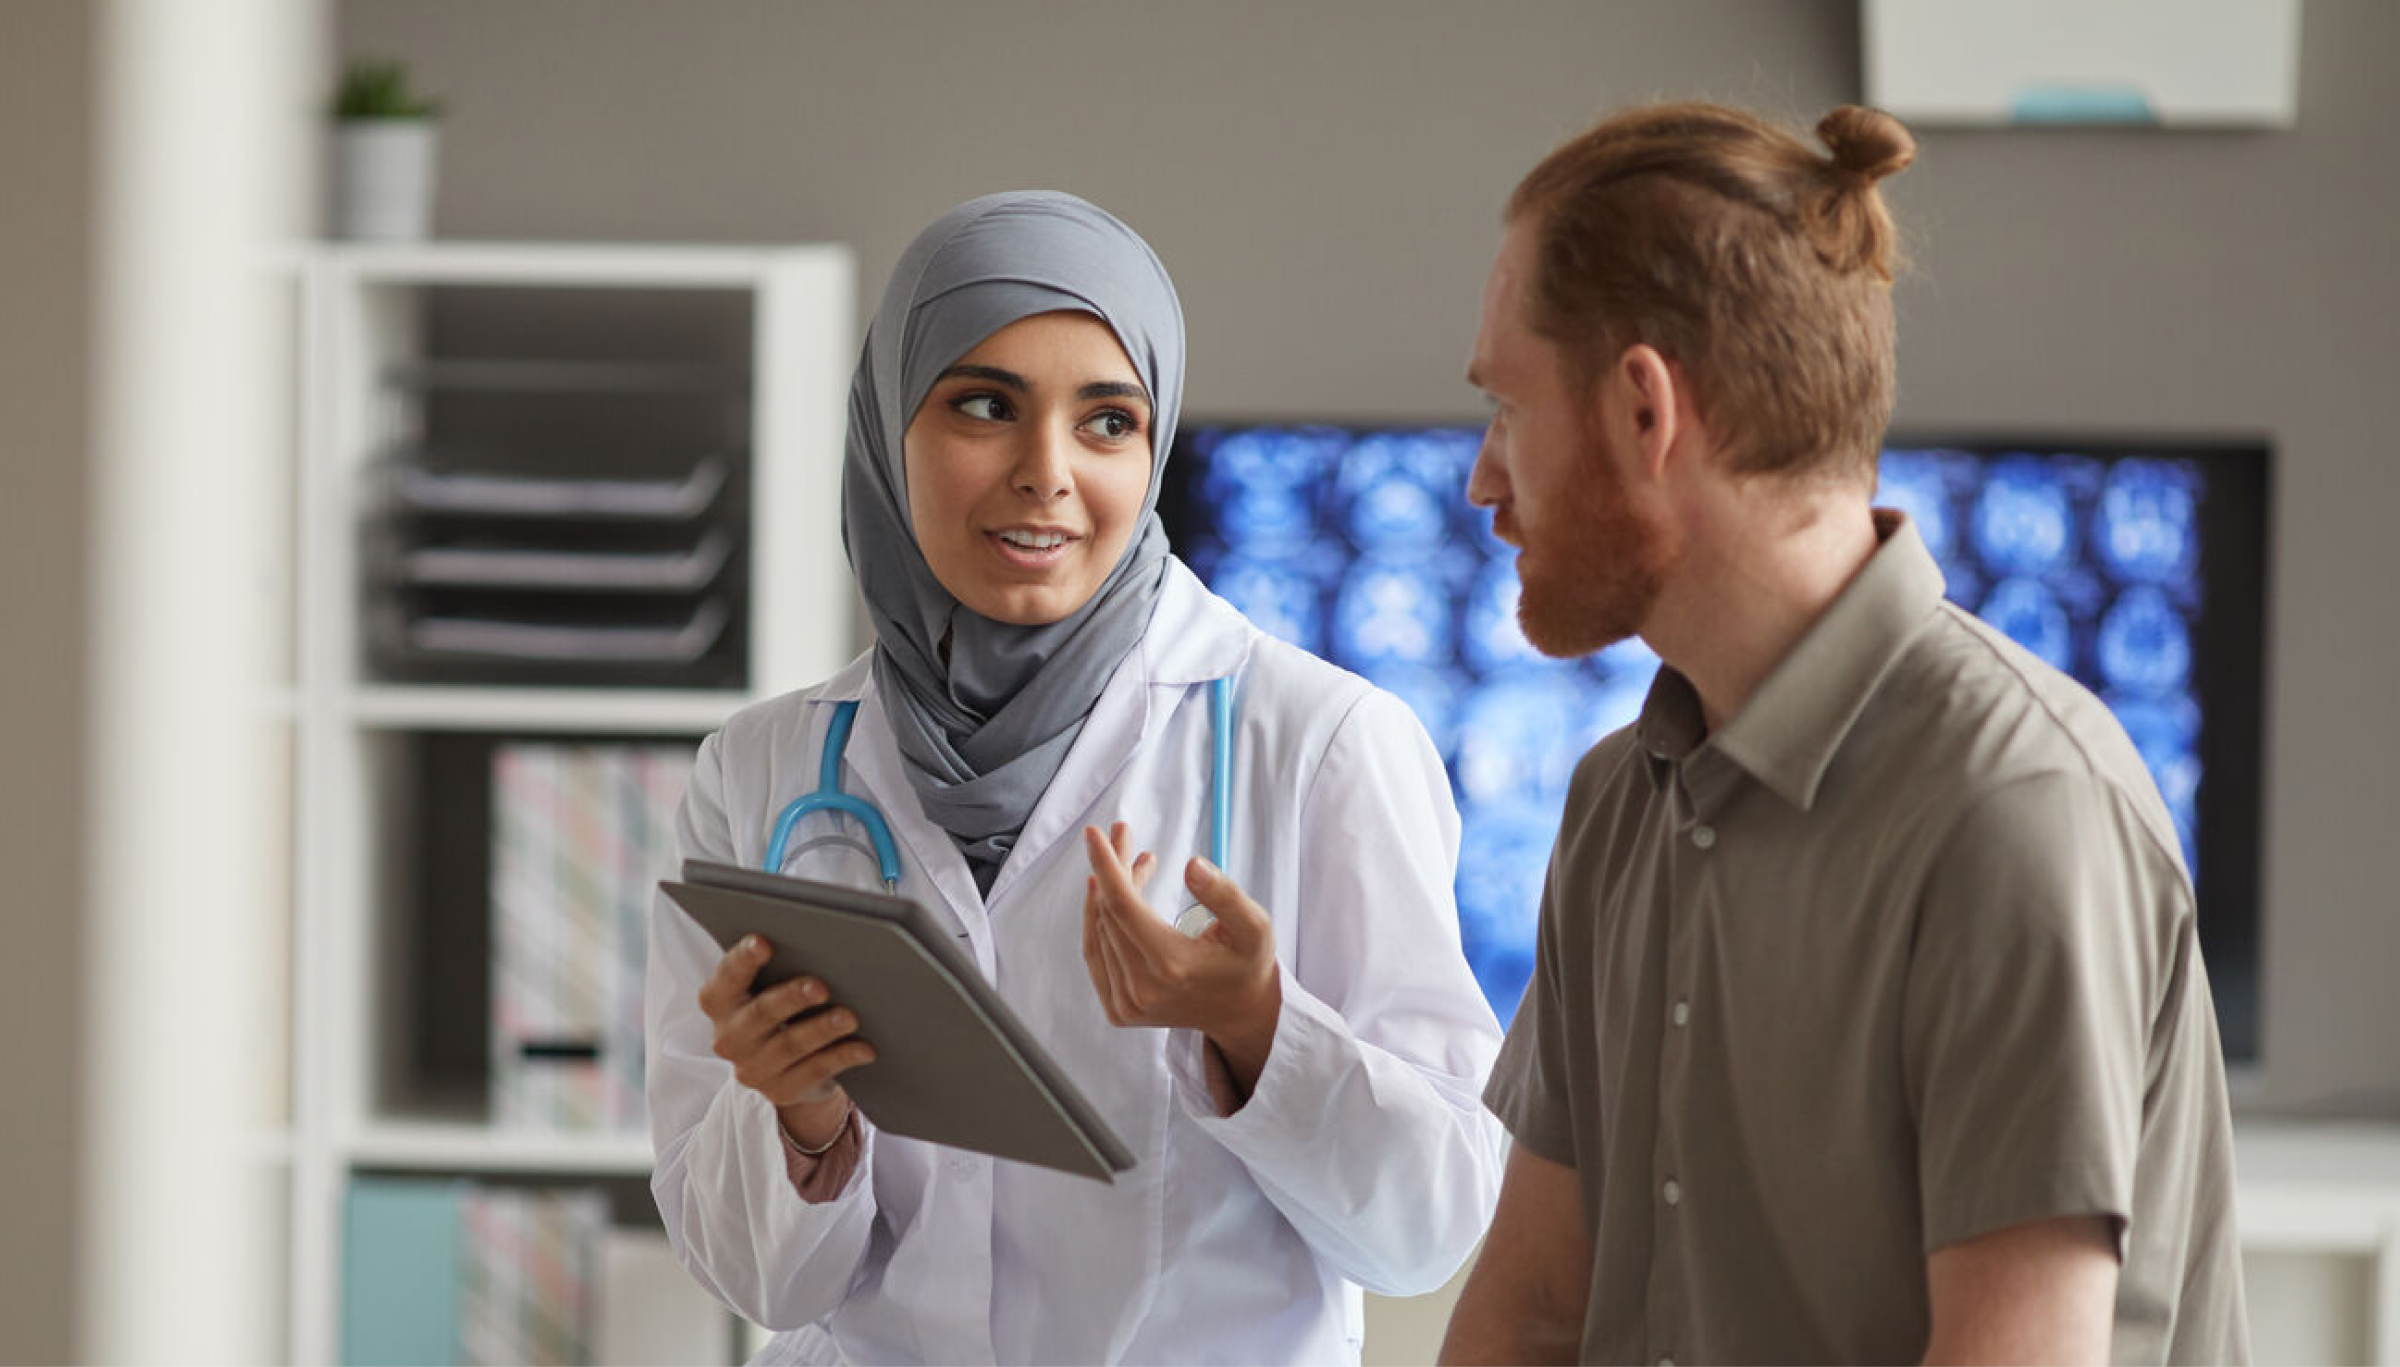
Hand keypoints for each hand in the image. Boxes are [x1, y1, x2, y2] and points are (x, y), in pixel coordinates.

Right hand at [696, 935, 875, 1147]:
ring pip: (791, 1045)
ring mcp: (752, 1069)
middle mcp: (729, 1037)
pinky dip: (841, 1057)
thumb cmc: (781, 1005)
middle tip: (820, 986)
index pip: (727, 977)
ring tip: (850, 1016)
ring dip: (822, 1029)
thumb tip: (821, 941)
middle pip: (761, 1013)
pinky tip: (864, 1048)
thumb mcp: (771, 985)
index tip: (763, 942)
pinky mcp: (780, 1090)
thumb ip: (781, 964)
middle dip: (791, 998)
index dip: (743, 959)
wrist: (786, 1063)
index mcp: (720, 1001)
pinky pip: (814, 1071)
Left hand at [1081, 822, 1281, 1100]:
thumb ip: (1225, 894)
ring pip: (1101, 930)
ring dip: (1109, 890)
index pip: (1123, 906)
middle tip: (1124, 834)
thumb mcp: (1254, 926)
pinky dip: (1098, 920)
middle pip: (1110, 913)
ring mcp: (1127, 1005)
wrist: (1242, 1014)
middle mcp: (1142, 989)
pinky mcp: (1119, 1011)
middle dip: (1113, 867)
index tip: (1094, 833)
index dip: (1106, 865)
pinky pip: (1096, 954)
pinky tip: (1106, 893)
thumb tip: (1191, 864)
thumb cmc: (1248, 964)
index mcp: (1172, 966)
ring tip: (1136, 862)